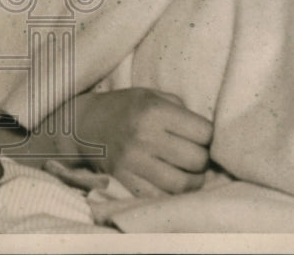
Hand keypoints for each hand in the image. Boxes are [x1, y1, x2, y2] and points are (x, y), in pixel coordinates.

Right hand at [72, 87, 211, 196]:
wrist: (84, 124)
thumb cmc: (124, 108)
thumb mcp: (151, 95)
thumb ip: (180, 109)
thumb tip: (209, 133)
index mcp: (154, 110)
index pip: (204, 132)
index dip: (208, 136)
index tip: (200, 136)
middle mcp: (144, 135)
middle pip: (197, 159)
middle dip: (202, 159)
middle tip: (194, 156)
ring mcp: (133, 161)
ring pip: (182, 184)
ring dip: (192, 181)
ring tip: (187, 173)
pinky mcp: (123, 180)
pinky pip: (160, 197)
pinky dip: (171, 194)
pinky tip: (169, 183)